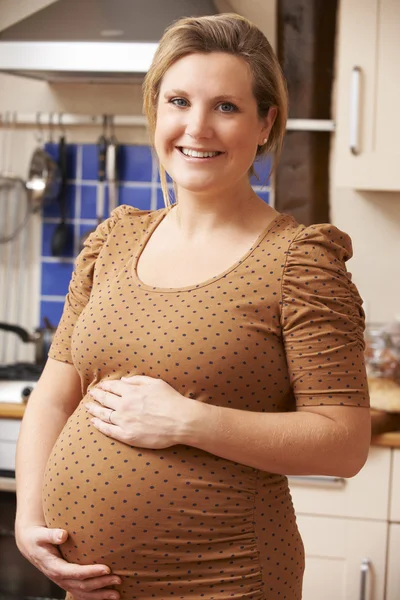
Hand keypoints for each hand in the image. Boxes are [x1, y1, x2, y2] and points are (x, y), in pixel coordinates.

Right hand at [15, 524, 120, 598]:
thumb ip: (52, 534)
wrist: (31, 545)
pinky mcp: (67, 582)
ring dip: (100, 595)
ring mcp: (63, 582)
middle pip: (82, 586)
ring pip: (83, 594)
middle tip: (119, 579)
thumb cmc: (38, 538)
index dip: (91, 572)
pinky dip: (94, 597)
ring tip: (117, 594)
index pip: (76, 573)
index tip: (107, 568)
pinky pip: (81, 594)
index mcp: (54, 567)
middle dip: (101, 584)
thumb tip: (63, 534)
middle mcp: (60, 578)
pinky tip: (106, 596)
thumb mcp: (41, 535)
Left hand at [85, 375, 200, 448]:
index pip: (112, 387)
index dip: (104, 385)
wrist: (180, 421)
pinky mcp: (128, 436)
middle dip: (96, 395)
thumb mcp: (156, 383)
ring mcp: (125, 421)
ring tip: (88, 407)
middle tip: (90, 394)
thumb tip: (123, 379)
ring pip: (103, 414)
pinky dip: (99, 425)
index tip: (99, 385)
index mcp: (131, 392)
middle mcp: (125, 405)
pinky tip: (93, 422)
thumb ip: (138, 380)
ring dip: (94, 409)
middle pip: (105, 399)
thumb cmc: (171, 400)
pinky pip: (109, 430)